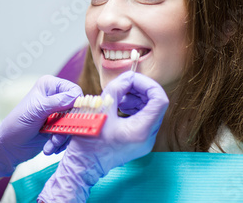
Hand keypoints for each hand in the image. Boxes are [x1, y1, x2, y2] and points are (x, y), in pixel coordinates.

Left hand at [0, 75, 82, 177]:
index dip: (75, 105)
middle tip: (55, 137)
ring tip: (49, 145)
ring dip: (62, 138)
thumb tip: (75, 97)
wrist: (9, 147)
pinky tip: (49, 148)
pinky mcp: (59, 127)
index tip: (69, 119)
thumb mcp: (35, 112)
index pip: (74, 91)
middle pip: (76, 110)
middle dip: (67, 126)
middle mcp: (56, 97)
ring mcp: (58, 113)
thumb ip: (55, 103)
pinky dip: (61, 143)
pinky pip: (70, 134)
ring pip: (74, 124)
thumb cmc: (16, 125)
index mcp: (50, 86)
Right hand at [37, 71, 168, 202]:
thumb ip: (117, 88)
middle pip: (156, 104)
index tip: (132, 80)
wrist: (83, 165)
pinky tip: (119, 106)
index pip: (159, 99)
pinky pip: (144, 119)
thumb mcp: (101, 107)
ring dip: (137, 99)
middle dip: (141, 90)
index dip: (147, 84)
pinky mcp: (139, 142)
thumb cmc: (89, 140)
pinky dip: (134, 109)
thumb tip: (128, 78)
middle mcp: (148, 137)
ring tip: (120, 97)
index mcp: (141, 130)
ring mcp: (145, 141)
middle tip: (124, 85)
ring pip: (151, 111)